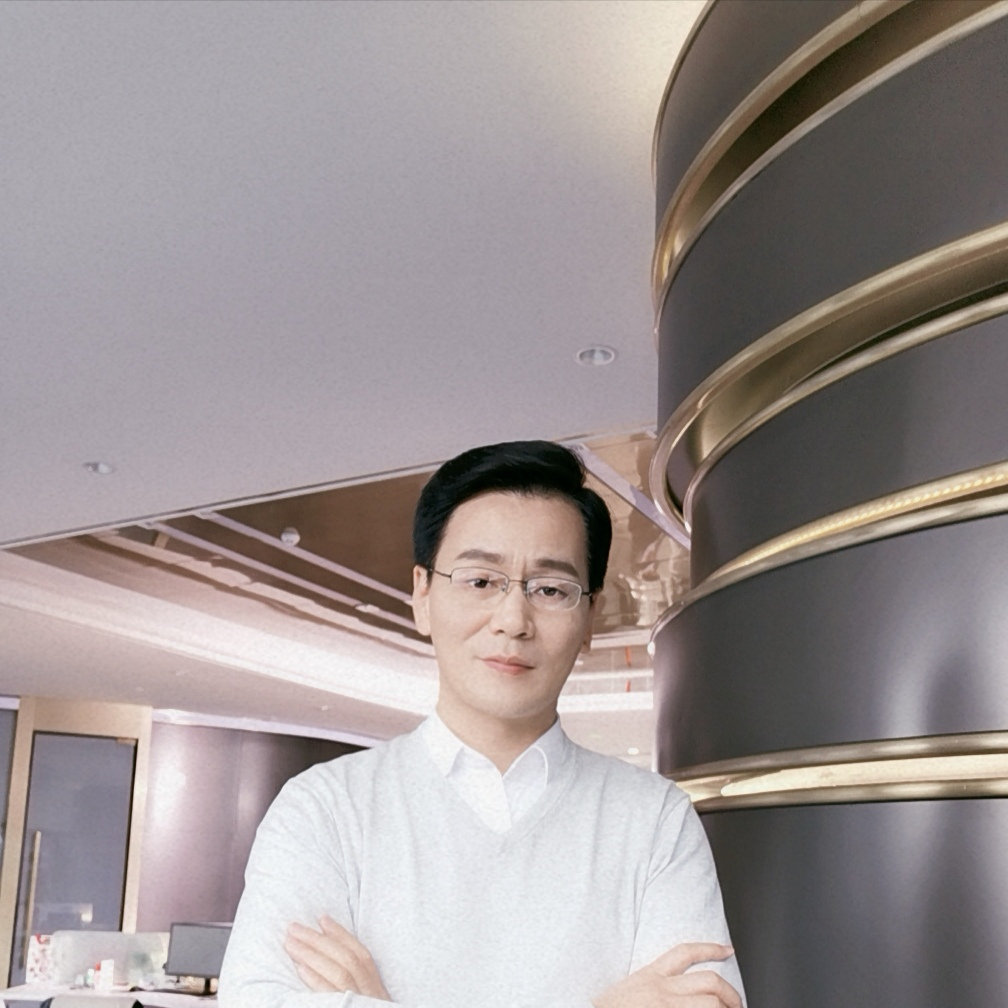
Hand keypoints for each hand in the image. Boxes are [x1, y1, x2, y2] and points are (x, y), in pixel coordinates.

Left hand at [284, 915, 390, 999]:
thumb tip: (331, 959)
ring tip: (290, 943)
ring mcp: (360, 1003)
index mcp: (377, 989)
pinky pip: (330, 994)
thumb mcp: (369, 1003)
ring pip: (339, 972)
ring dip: (312, 955)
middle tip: (294, 927)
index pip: (360, 954)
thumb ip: (356, 986)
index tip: (322, 918)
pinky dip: (316, 979)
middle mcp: (371, 993)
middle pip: (347, 959)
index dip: (342, 934)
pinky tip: (300, 968)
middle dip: (319, 940)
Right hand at [592, 942, 740, 1007]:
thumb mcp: (627, 990)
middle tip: (736, 1004)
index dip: (710, 948)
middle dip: (730, 994)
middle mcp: (659, 991)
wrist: (580, 1007)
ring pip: (710, 1003)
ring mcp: (665, 1007)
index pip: (684, 953)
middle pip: (708, 982)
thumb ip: (650, 986)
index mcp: (647, 977)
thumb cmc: (606, 1005)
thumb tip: (676, 992)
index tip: (728, 949)